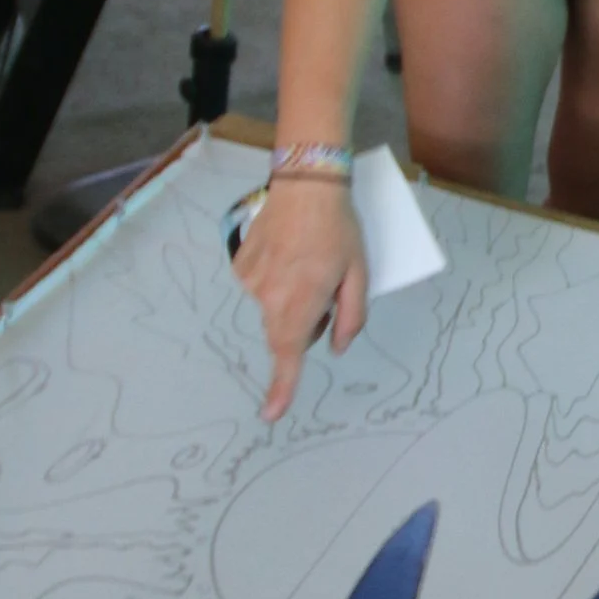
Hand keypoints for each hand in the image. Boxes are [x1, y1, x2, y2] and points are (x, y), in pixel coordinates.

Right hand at [234, 176, 369, 420]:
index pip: (290, 355)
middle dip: (305, 322)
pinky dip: (274, 279)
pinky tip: (286, 252)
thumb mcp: (358, 274)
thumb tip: (335, 348)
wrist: (305, 184)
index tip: (271, 414)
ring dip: (290, 297)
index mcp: (301, 303)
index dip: (282, 388)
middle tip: (325, 286)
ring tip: (305, 260)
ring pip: (271, 308)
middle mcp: (268, 297)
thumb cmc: (338, 229)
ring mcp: (250, 281)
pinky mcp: (240, 265)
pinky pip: (258, 286)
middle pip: (284, 331)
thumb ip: (351, 318)